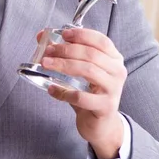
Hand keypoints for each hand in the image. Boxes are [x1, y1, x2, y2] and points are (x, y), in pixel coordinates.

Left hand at [39, 27, 126, 158]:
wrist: (100, 124)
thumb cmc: (89, 92)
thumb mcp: (80, 70)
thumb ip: (64, 52)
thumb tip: (42, 36)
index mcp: (114, 59)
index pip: (101, 41)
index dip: (82, 35)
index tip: (63, 34)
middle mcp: (117, 72)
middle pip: (92, 54)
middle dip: (66, 50)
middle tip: (47, 51)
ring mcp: (113, 90)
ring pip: (88, 71)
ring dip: (64, 65)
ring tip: (46, 64)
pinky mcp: (105, 107)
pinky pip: (81, 97)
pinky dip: (63, 92)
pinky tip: (51, 89)